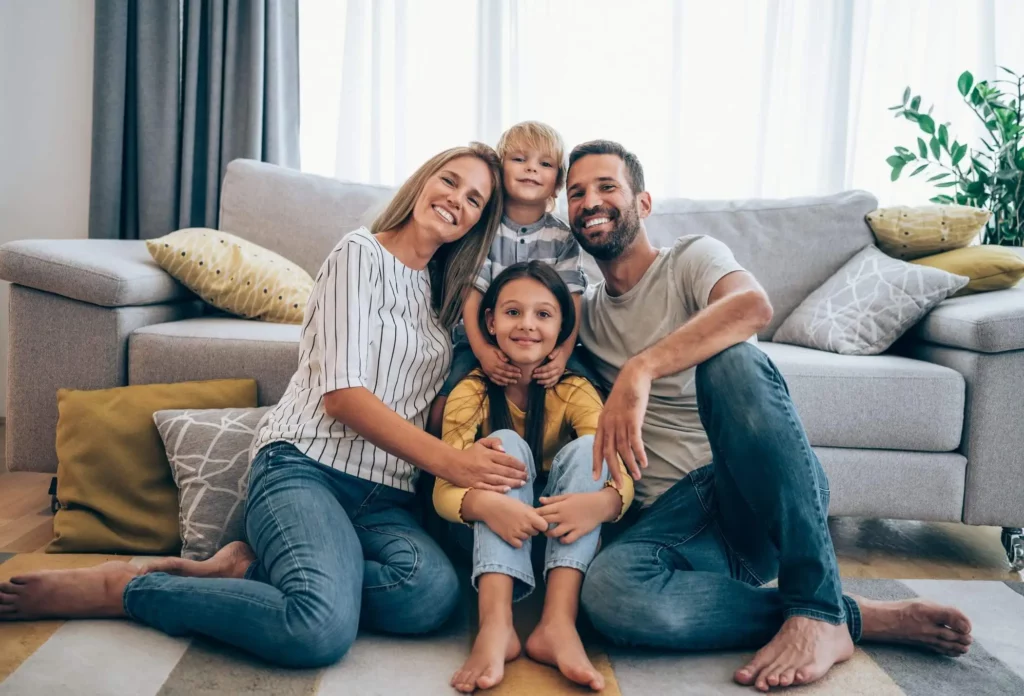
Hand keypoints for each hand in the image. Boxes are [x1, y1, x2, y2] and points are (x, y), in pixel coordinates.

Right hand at [441, 438, 528, 491]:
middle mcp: (486, 465)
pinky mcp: (476, 485)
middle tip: (527, 477)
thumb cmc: (468, 453)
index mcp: (488, 455)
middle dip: (519, 474)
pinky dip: (499, 489)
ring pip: (500, 480)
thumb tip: (504, 449)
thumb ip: (493, 442)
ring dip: (513, 482)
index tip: (524, 467)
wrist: (451, 463)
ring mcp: (481, 476)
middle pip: (506, 470)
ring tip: (522, 483)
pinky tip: (508, 489)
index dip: (518, 463)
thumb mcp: (480, 443)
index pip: (507, 459)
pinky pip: (490, 488)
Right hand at [477, 345, 520, 385]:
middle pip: (504, 373)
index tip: (519, 370)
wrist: (480, 351)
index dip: (513, 369)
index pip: (506, 367)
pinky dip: (500, 383)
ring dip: (508, 381)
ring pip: (499, 378)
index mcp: (495, 362)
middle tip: (520, 376)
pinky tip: (505, 384)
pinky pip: (494, 380)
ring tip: (514, 382)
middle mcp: (492, 368)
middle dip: (512, 375)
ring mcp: (489, 372)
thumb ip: (502, 354)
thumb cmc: (490, 349)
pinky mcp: (487, 374)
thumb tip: (507, 360)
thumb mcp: (497, 349)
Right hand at [479, 493, 548, 547]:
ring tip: (515, 525)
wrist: (489, 506)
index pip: (544, 526)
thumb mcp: (522, 504)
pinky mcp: (508, 538)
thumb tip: (540, 518)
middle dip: (531, 528)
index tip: (537, 523)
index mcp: (530, 515)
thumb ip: (532, 512)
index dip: (541, 525)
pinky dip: (517, 541)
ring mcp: (517, 532)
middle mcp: (525, 525)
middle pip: (535, 532)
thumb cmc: (506, 502)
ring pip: (527, 538)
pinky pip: (519, 544)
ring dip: (523, 534)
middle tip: (522, 522)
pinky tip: (512, 533)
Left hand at [532, 344, 569, 387]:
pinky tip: (544, 386)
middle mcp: (559, 370)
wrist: (565, 354)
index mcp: (557, 363)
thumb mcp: (556, 350)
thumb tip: (549, 357)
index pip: (548, 368)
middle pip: (549, 375)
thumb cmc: (558, 351)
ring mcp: (559, 374)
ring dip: (544, 382)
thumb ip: (553, 353)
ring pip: (552, 380)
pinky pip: (555, 382)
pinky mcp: (559, 376)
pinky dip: (550, 385)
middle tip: (533, 376)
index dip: (541, 370)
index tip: (534, 370)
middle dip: (540, 376)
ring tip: (537, 382)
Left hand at [537, 489, 619, 543]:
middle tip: (538, 526)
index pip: (542, 511)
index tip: (533, 516)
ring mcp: (571, 525)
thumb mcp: (568, 496)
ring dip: (549, 534)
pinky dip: (563, 540)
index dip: (536, 514)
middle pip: (546, 522)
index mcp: (560, 506)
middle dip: (539, 525)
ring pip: (554, 533)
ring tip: (549, 532)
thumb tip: (540, 500)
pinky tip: (562, 538)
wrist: (600, 505)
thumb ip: (553, 499)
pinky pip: (568, 539)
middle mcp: (564, 516)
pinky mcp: (579, 532)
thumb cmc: (583, 499)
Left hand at [594, 359, 651, 486]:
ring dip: (630, 465)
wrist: (633, 378)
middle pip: (608, 453)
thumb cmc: (624, 395)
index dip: (595, 463)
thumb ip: (612, 426)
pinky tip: (644, 463)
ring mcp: (620, 422)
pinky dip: (639, 454)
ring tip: (636, 476)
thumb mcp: (613, 411)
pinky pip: (635, 441)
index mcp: (602, 423)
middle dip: (613, 470)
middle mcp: (608, 425)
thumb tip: (616, 440)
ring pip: (623, 450)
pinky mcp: (633, 420)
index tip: (595, 477)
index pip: (596, 447)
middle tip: (618, 485)